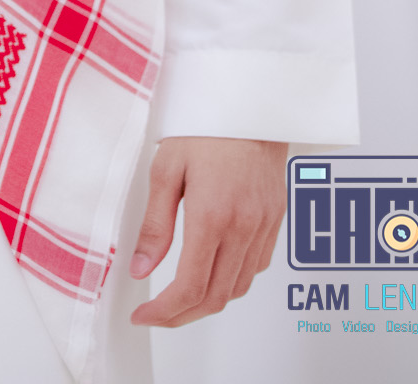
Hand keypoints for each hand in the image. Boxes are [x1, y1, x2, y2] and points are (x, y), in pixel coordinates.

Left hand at [129, 136, 285, 327]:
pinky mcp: (276, 219)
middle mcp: (244, 227)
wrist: (250, 100)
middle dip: (183, 315)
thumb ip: (155, 225)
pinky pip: (257, 266)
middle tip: (158, 314)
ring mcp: (264, 225)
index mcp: (212, 216)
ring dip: (209, 299)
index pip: (190, 287)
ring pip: (239, 288)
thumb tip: (141, 269)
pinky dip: (233, 278)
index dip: (165, 312)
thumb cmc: (206, 125)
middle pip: (216, 297)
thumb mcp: (166, 168)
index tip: (145, 316)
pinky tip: (214, 266)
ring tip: (181, 295)